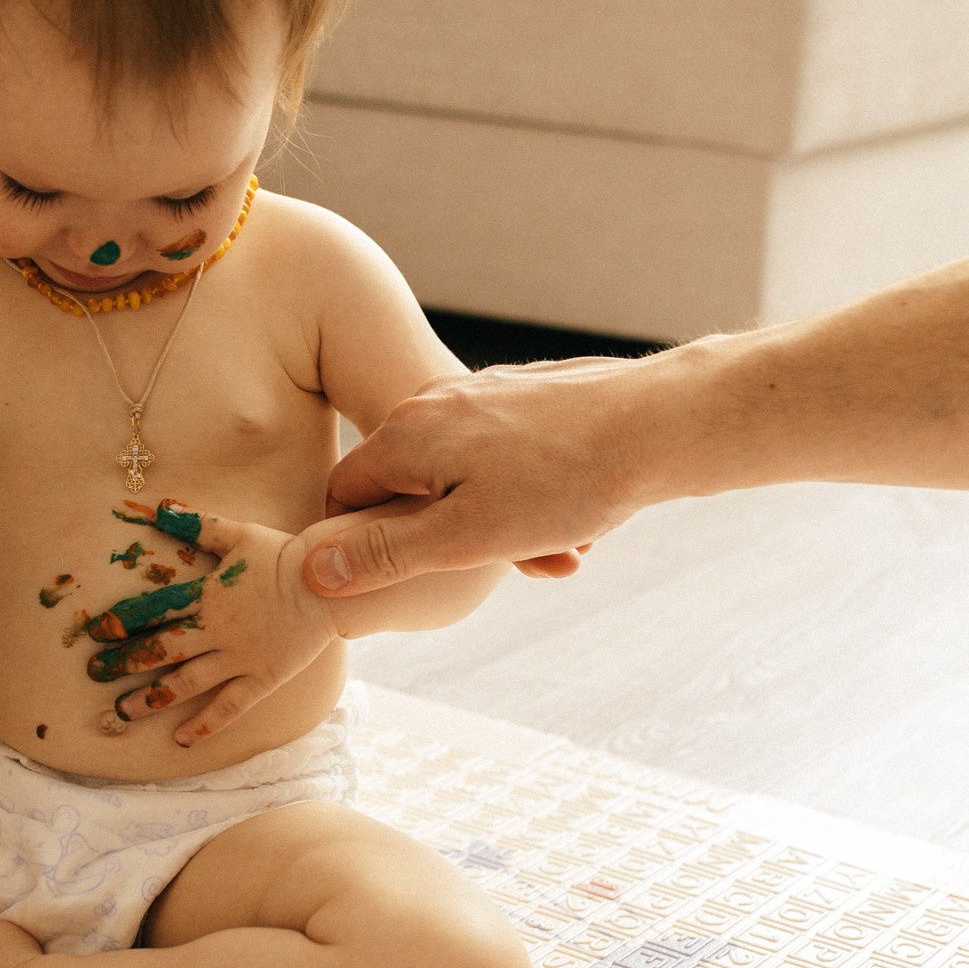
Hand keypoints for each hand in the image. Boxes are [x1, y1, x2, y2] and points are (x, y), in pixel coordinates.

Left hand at [78, 499, 337, 746]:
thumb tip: (159, 507)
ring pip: (187, 682)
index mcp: (207, 597)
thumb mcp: (238, 534)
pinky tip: (181, 740)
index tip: (94, 633)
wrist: (329, 583)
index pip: (155, 610)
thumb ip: (197, 524)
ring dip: (151, 697)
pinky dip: (204, 724)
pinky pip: (229, 707)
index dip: (122, 622)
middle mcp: (217, 631)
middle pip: (161, 649)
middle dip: (125, 662)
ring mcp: (238, 659)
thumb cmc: (283, 555)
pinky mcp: (261, 679)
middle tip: (95, 673)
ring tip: (123, 711)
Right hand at [308, 358, 653, 598]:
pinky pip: (495, 454)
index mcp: (405, 433)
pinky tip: (562, 514)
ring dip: (486, 517)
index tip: (401, 575)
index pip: (343, 494)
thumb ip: (386, 552)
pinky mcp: (519, 394)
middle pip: (400, 481)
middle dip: (436, 531)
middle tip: (493, 561)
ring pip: (453, 471)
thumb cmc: (563, 484)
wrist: (655, 425)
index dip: (360, 543)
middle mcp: (432, 400)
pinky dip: (518, 490)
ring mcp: (478, 393)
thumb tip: (313, 570)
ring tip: (543, 541)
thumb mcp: (464, 537)